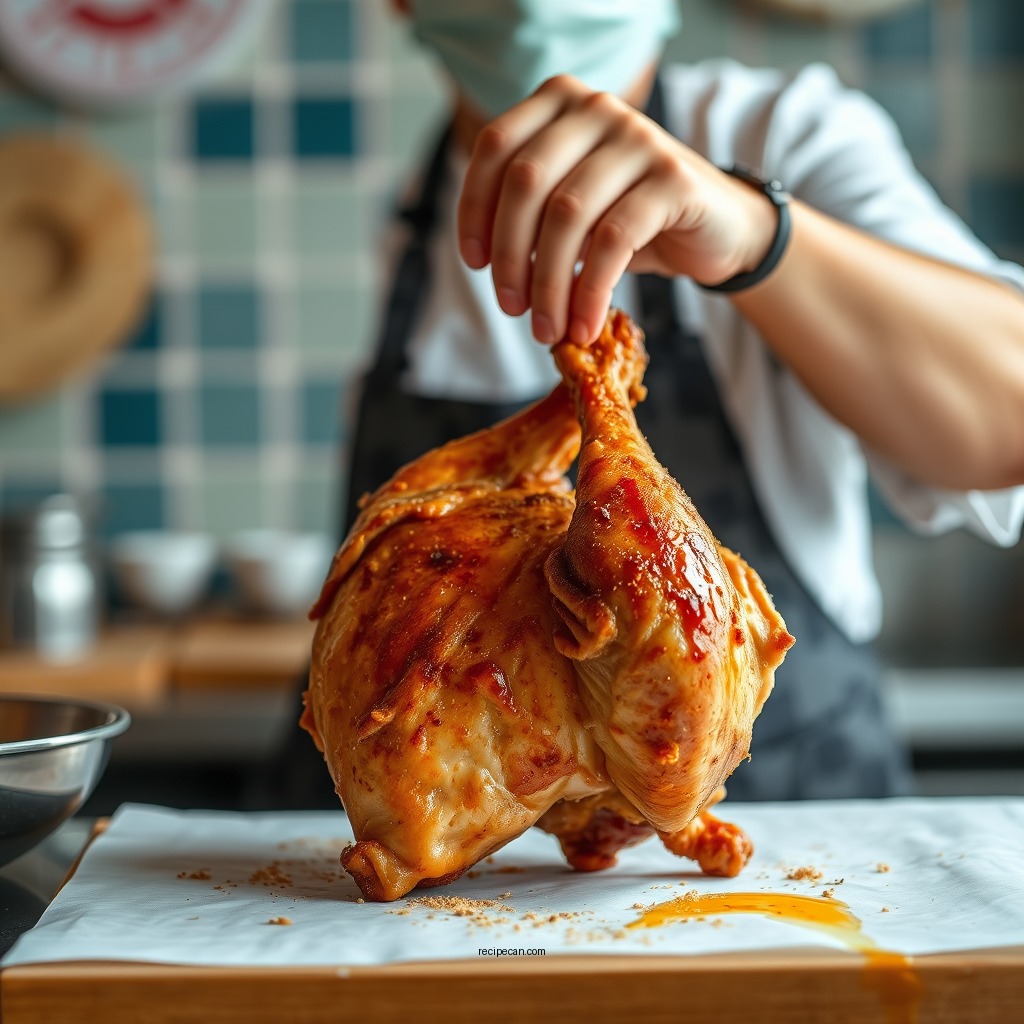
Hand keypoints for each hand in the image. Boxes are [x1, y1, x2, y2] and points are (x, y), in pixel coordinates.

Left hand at [457, 74, 778, 344]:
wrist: (717, 229)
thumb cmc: (631, 222)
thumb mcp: (571, 213)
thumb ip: (528, 217)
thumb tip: (489, 264)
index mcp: (561, 103)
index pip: (495, 148)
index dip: (475, 210)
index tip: (476, 264)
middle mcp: (597, 109)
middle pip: (527, 182)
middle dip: (510, 256)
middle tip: (512, 308)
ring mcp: (638, 138)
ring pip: (567, 214)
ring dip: (549, 284)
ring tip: (547, 328)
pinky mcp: (673, 178)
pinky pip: (613, 240)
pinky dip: (591, 292)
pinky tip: (584, 325)